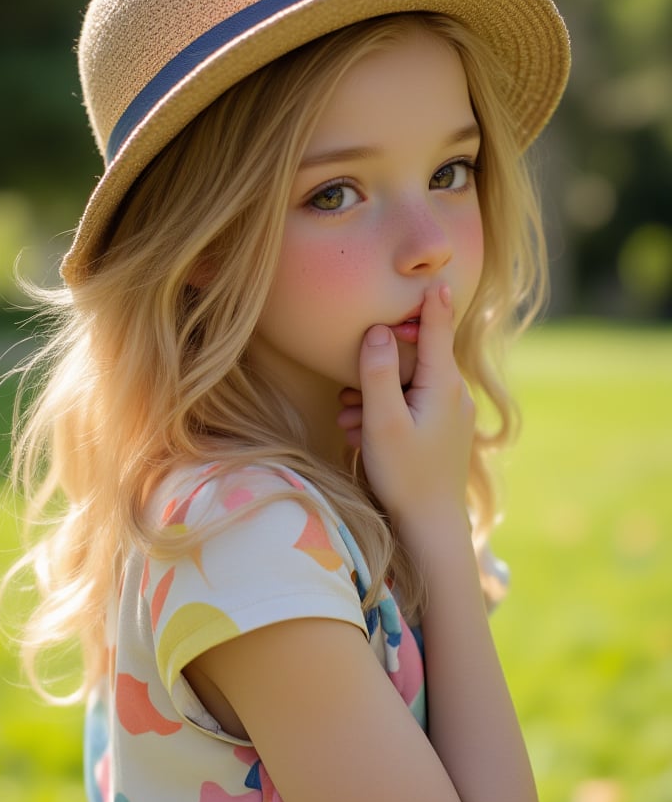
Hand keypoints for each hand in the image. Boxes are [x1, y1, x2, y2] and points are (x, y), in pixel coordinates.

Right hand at [338, 285, 474, 532]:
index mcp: (444, 384)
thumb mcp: (383, 422)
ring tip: (349, 421)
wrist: (431, 528)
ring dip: (375, 395)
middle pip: (416, 356)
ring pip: (408, 384)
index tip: (434, 273)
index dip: (431, 300)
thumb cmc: (406, 475)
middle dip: (379, 366)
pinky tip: (361, 434)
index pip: (438, 328)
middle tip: (348, 392)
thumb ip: (379, 373)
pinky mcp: (442, 431)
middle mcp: (453, 394)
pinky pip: (410, 406)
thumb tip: (378, 331)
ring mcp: (450, 413)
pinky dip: (384, 412)